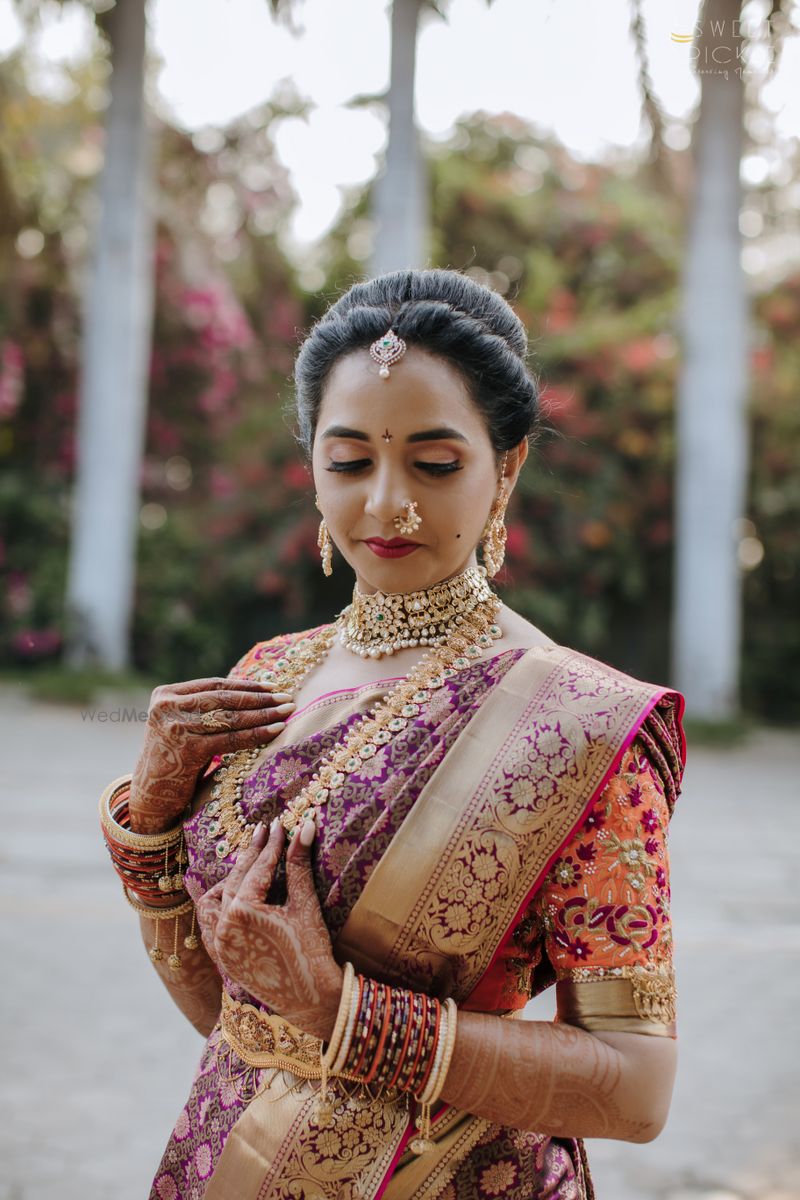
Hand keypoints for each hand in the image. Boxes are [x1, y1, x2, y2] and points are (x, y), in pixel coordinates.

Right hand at [129, 677, 295, 831]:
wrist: (150, 796)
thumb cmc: (174, 759)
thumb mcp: (183, 726)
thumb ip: (204, 709)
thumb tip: (253, 693)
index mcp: (165, 694)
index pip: (214, 684)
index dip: (245, 685)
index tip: (271, 686)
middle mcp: (167, 707)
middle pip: (224, 698)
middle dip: (259, 698)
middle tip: (286, 697)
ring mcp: (176, 727)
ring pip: (230, 718)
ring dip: (263, 714)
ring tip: (286, 711)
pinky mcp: (187, 750)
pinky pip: (230, 739)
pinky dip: (256, 734)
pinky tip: (276, 730)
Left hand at [195, 818, 343, 1040]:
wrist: (311, 1000)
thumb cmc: (312, 952)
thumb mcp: (305, 905)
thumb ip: (299, 864)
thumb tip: (305, 825)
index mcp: (243, 912)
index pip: (259, 868)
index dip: (271, 844)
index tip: (278, 825)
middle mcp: (223, 927)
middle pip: (237, 879)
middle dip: (253, 855)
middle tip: (265, 834)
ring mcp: (219, 945)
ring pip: (213, 901)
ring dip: (229, 881)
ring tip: (247, 866)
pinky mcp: (222, 959)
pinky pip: (208, 926)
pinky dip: (217, 909)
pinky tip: (231, 899)